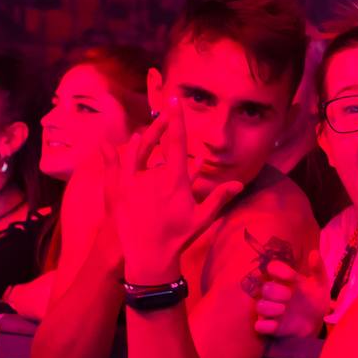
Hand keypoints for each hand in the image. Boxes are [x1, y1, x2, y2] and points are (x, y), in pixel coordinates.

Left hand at [114, 103, 242, 282]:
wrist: (148, 256)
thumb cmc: (178, 237)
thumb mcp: (202, 218)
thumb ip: (219, 197)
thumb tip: (238, 184)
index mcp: (176, 180)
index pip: (178, 143)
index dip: (177, 120)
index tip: (175, 101)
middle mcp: (155, 176)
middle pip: (158, 144)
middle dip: (162, 125)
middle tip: (165, 110)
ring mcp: (135, 182)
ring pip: (138, 153)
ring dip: (144, 140)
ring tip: (147, 131)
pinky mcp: (120, 191)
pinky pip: (119, 165)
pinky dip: (121, 152)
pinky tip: (124, 141)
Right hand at [251, 258, 332, 338]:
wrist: (317, 323)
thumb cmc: (315, 300)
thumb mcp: (320, 285)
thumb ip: (317, 269)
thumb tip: (314, 253)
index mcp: (286, 280)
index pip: (273, 268)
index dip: (279, 271)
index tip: (292, 276)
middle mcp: (276, 293)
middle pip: (266, 288)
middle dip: (276, 291)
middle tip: (289, 296)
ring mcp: (272, 310)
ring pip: (260, 306)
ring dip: (270, 307)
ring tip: (283, 309)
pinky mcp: (271, 326)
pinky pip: (259, 325)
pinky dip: (265, 325)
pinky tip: (276, 325)